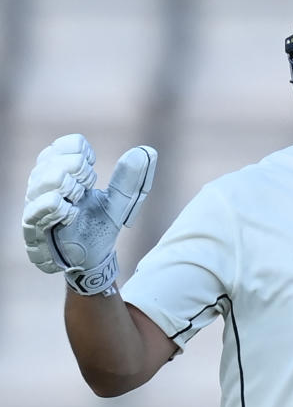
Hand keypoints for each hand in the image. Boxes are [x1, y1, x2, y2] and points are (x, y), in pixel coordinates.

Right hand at [22, 134, 156, 294]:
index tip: (92, 167)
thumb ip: (130, 179)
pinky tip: (70, 213)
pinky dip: (60, 206)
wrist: (90, 261)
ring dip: (71, 186)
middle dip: (80, 170)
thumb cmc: (99, 227)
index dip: (83, 152)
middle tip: (86, 187)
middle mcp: (43, 184)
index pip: (65, 144)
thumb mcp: (119, 202)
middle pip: (56, 158)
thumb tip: (147, 151)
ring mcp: (35, 203)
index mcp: (62, 172)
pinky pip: (43, 205)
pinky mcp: (32, 226)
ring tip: (77, 201)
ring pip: (49, 177)